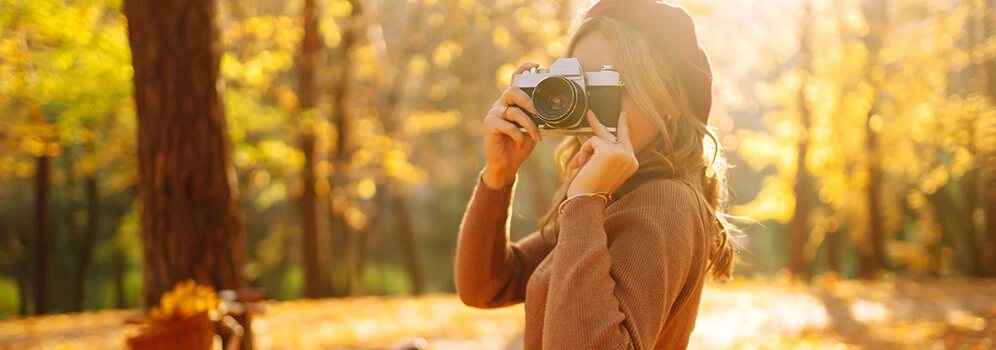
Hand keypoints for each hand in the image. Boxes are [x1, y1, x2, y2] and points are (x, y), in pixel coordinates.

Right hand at [481, 62, 542, 187]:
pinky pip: (508, 126)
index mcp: (511, 102)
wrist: (506, 164)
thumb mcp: (532, 129)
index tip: (536, 65)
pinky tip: (520, 142)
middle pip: (512, 91)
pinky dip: (518, 135)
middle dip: (528, 100)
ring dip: (529, 124)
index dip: (523, 70)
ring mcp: (494, 114)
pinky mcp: (490, 125)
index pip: (515, 80)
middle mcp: (501, 104)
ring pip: (513, 111)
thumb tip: (551, 112)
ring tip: (537, 135)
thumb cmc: (519, 145)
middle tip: (538, 112)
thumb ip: (536, 118)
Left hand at [566, 110, 638, 196]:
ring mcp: (621, 153)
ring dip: (584, 151)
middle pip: (613, 134)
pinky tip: (580, 165)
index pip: (627, 139)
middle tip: (589, 113)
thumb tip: (589, 134)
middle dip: (597, 123)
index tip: (622, 114)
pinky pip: (591, 141)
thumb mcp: (600, 168)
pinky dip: (582, 152)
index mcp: (631, 163)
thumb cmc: (591, 190)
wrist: (586, 202)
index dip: (623, 125)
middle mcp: (630, 157)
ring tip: (579, 164)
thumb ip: (601, 152)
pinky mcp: (609, 151)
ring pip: (598, 138)